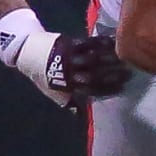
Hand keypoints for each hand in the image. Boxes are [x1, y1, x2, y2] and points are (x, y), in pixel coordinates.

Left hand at [9, 31, 127, 106]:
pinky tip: (113, 42)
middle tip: (129, 72)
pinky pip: (89, 43)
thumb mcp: (51, 91)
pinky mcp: (70, 43)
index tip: (122, 87)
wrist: (26, 52)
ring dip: (110, 58)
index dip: (108, 89)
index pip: (91, 89)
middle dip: (113, 74)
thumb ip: (67, 100)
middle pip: (95, 74)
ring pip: (94, 58)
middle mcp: (70, 72)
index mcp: (67, 85)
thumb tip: (80, 114)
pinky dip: (102, 42)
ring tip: (125, 57)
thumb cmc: (41, 74)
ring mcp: (70, 56)